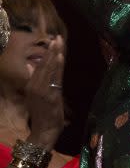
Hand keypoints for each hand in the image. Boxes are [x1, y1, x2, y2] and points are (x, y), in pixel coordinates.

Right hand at [25, 36, 64, 150]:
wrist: (44, 130)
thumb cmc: (43, 114)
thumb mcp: (37, 95)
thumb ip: (38, 81)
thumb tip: (33, 67)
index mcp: (31, 85)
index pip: (40, 66)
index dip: (47, 53)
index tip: (53, 41)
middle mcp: (34, 86)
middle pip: (44, 64)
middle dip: (51, 50)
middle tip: (57, 37)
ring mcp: (42, 90)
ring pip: (49, 68)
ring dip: (55, 54)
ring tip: (59, 42)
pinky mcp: (50, 95)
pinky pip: (55, 78)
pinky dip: (57, 67)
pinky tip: (60, 57)